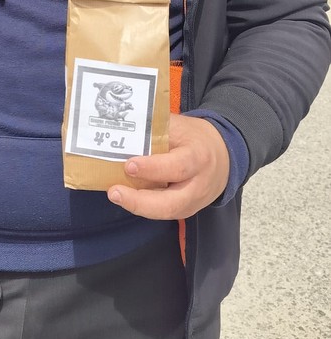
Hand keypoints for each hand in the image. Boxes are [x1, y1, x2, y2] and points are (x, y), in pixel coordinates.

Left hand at [107, 114, 229, 219]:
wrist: (223, 154)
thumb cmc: (194, 137)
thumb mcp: (179, 126)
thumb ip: (155, 128)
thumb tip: (123, 129)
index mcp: (198, 157)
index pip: (177, 167)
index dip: (152, 169)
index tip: (129, 165)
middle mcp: (198, 184)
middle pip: (172, 202)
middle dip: (140, 201)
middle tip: (114, 192)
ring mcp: (194, 202)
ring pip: (167, 212)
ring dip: (139, 207)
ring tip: (116, 195)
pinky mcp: (188, 210)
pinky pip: (165, 212)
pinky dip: (145, 207)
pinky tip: (127, 198)